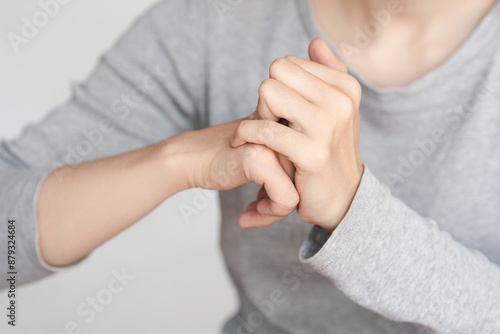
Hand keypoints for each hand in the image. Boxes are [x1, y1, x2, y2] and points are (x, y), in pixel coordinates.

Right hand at [165, 117, 298, 226]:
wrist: (188, 157)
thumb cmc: (221, 160)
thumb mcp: (260, 160)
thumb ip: (284, 168)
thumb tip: (306, 198)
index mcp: (287, 128)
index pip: (308, 166)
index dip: (292, 188)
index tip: (268, 200)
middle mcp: (283, 132)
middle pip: (304, 180)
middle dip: (281, 203)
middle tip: (257, 210)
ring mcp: (272, 144)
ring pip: (298, 191)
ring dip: (274, 211)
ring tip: (252, 211)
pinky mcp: (260, 160)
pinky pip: (285, 200)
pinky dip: (269, 213)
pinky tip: (247, 214)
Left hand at [232, 38, 363, 232]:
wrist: (341, 197)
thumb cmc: (330, 150)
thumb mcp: (336, 109)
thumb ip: (327, 72)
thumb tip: (315, 42)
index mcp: (345, 87)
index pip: (288, 64)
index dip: (276, 86)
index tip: (279, 111)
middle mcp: (341, 101)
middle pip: (276, 72)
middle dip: (265, 98)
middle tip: (268, 122)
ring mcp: (328, 127)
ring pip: (269, 92)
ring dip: (257, 114)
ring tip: (262, 134)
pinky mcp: (312, 154)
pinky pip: (264, 129)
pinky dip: (246, 135)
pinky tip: (247, 145)